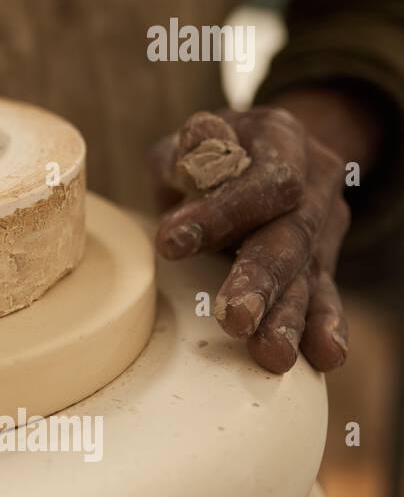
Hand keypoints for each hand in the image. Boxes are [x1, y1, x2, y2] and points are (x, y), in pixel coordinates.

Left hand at [150, 107, 349, 373]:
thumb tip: (201, 139)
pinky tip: (323, 356)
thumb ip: (193, 146)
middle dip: (261, 279)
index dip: (223, 212)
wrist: (252, 156)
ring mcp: (322, 225)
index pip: (266, 179)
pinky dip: (324, 326)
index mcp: (282, 139)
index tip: (171, 242)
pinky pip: (324, 295)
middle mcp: (314, 182)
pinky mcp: (320, 264)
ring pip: (309, 274)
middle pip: (293, 234)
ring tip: (271, 353)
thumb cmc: (206, 154)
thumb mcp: (191, 140)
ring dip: (290, 316)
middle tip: (233, 317)